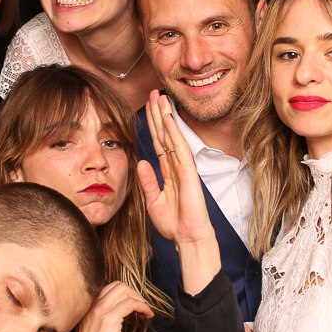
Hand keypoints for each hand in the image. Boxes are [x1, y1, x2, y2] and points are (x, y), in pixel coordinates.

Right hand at [73, 282, 153, 331]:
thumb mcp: (94, 328)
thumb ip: (103, 316)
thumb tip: (123, 310)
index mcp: (88, 306)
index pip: (109, 288)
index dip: (125, 294)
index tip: (134, 305)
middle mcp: (93, 305)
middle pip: (118, 285)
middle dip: (134, 294)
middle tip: (141, 307)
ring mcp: (100, 310)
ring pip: (124, 291)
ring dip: (139, 299)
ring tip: (145, 312)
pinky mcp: (109, 319)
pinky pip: (131, 304)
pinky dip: (143, 307)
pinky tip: (147, 315)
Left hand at [138, 91, 214, 245]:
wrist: (187, 238)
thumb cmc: (174, 224)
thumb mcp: (153, 201)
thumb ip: (148, 182)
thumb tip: (142, 163)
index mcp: (168, 172)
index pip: (159, 143)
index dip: (152, 125)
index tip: (147, 107)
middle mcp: (177, 166)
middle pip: (165, 134)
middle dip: (158, 114)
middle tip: (153, 93)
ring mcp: (184, 167)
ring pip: (172, 136)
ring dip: (166, 116)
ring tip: (160, 97)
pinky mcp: (188, 173)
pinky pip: (180, 148)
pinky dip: (174, 133)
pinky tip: (168, 118)